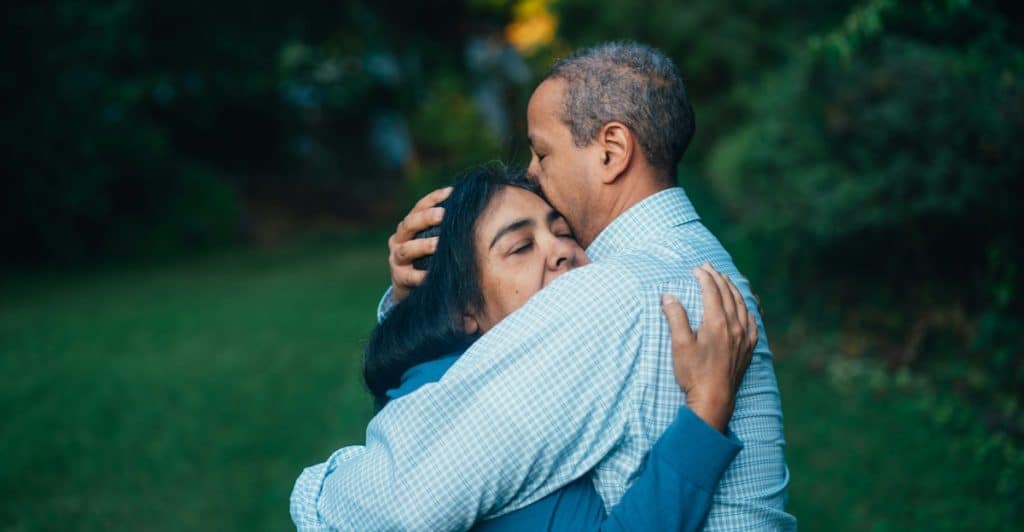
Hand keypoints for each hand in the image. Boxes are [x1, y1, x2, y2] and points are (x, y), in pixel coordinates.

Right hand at [387, 186, 451, 303]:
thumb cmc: (427, 258)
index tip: (451, 192)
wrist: (409, 287)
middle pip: (409, 224)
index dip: (434, 198)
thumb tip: (470, 207)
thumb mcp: (431, 241)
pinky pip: (409, 276)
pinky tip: (432, 274)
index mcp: (407, 226)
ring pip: (407, 249)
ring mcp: (396, 259)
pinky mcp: (399, 278)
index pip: (419, 207)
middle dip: (426, 218)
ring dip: (423, 245)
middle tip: (443, 214)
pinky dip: (420, 275)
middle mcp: (398, 240)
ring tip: (438, 244)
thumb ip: (444, 227)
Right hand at [661, 263, 757, 432]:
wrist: (714, 399)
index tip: (696, 269)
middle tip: (709, 267)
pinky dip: (748, 310)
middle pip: (728, 294)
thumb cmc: (694, 373)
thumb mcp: (679, 345)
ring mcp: (744, 338)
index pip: (712, 291)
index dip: (704, 277)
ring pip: (742, 305)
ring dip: (733, 290)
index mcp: (717, 322)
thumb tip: (668, 296)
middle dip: (718, 278)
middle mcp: (734, 326)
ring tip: (726, 280)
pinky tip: (746, 309)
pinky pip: (753, 323)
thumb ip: (675, 317)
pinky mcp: (748, 349)